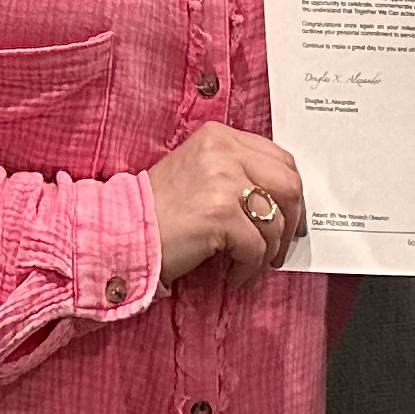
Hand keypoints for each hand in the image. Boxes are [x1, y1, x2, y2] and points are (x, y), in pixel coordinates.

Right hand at [145, 121, 306, 290]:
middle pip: (289, 185)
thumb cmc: (159, 208)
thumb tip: (280, 199)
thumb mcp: (199, 171)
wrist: (122, 231)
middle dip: (292, 221)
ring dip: (269, 251)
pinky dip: (250, 269)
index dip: (291, 192)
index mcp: (220, 136)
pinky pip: (257, 248)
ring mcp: (224, 181)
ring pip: (276, 221)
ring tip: (251, 265)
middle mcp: (224, 151)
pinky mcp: (221, 214)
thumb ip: (237, 171)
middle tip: (281, 246)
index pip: (280, 158)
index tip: (289, 216)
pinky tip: (235, 276)